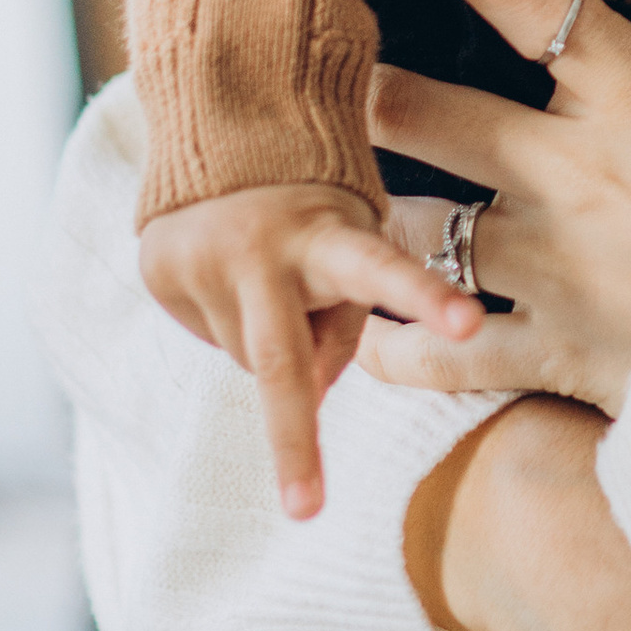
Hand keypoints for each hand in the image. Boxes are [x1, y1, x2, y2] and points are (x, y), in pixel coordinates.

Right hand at [139, 180, 482, 519]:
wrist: (224, 121)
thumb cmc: (319, 200)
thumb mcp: (354, 235)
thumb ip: (343, 316)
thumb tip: (300, 401)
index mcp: (329, 234)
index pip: (384, 270)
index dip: (425, 299)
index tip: (470, 326)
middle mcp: (261, 250)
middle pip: (280, 362)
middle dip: (295, 444)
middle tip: (307, 510)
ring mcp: (203, 262)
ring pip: (247, 357)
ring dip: (272, 340)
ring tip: (279, 273)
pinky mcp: (160, 271)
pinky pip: (207, 334)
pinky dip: (229, 321)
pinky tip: (234, 274)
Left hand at [351, 0, 630, 419]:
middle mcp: (570, 171)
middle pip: (408, 101)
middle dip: (353, 77)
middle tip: (319, 59)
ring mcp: (546, 267)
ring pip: (397, 222)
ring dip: (359, 210)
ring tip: (322, 194)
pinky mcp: (545, 355)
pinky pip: (428, 352)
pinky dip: (391, 344)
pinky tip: (372, 333)